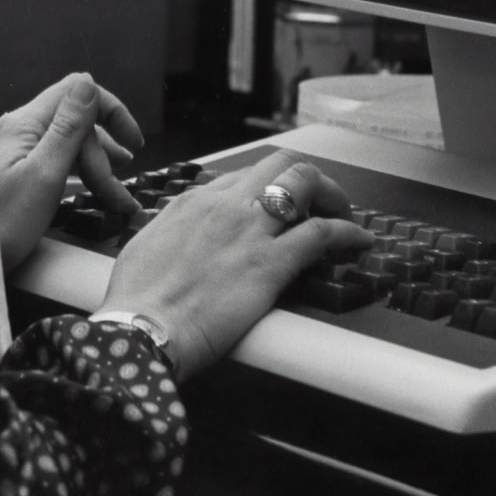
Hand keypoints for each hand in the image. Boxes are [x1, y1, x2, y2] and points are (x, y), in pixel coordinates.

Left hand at [0, 73, 143, 269]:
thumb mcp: (44, 176)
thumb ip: (68, 128)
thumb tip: (87, 84)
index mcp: (24, 124)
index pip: (77, 92)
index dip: (111, 112)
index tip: (134, 142)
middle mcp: (16, 130)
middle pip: (74, 123)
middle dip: (103, 155)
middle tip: (119, 194)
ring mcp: (11, 151)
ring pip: (64, 145)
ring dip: (94, 167)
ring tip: (117, 192)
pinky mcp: (9, 173)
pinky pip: (49, 162)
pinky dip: (74, 174)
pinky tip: (88, 188)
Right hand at [98, 151, 373, 380]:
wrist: (141, 329)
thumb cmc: (135, 300)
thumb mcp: (146, 246)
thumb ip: (172, 230)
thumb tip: (184, 235)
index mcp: (193, 201)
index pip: (243, 176)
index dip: (267, 189)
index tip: (277, 207)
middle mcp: (226, 205)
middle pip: (280, 165)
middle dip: (306, 178)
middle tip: (319, 201)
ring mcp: (251, 231)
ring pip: (306, 184)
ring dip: (331, 195)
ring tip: (342, 213)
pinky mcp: (271, 263)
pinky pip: (323, 233)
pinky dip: (348, 232)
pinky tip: (360, 241)